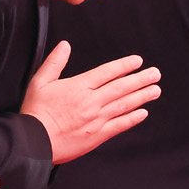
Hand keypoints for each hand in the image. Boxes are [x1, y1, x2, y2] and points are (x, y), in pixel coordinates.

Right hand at [21, 44, 158, 162]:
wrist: (34, 142)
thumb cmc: (35, 113)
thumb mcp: (39, 82)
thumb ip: (54, 62)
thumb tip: (65, 46)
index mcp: (78, 87)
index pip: (107, 72)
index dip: (124, 66)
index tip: (137, 61)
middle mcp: (91, 102)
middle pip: (121, 87)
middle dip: (140, 79)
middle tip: (155, 74)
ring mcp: (96, 119)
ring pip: (124, 105)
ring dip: (142, 96)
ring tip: (154, 90)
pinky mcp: (97, 135)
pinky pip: (119, 125)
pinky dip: (132, 118)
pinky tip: (142, 113)